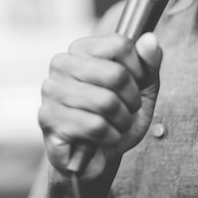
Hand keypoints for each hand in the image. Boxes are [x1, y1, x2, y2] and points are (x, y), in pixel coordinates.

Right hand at [38, 32, 161, 180]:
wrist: (94, 158)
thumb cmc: (115, 119)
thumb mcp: (141, 90)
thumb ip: (148, 63)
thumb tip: (149, 39)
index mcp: (80, 49)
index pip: (120, 45)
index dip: (138, 70)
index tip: (134, 86)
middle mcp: (61, 64)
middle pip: (115, 74)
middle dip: (131, 100)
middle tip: (124, 111)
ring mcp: (51, 91)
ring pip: (106, 102)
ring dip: (121, 121)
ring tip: (113, 125)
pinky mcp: (48, 118)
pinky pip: (95, 126)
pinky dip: (109, 137)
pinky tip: (101, 138)